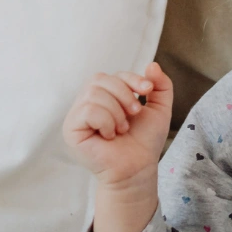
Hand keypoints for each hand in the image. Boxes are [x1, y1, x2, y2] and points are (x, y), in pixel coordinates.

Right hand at [64, 62, 172, 190]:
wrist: (138, 168)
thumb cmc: (145, 141)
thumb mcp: (159, 108)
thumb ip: (160, 85)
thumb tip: (152, 64)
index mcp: (104, 97)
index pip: (112, 75)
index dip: (131, 78)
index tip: (148, 90)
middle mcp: (87, 104)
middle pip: (99, 79)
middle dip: (123, 93)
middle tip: (134, 113)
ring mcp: (76, 116)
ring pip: (93, 93)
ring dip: (116, 111)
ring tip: (122, 128)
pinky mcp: (71, 130)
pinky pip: (87, 110)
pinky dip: (106, 121)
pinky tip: (109, 135)